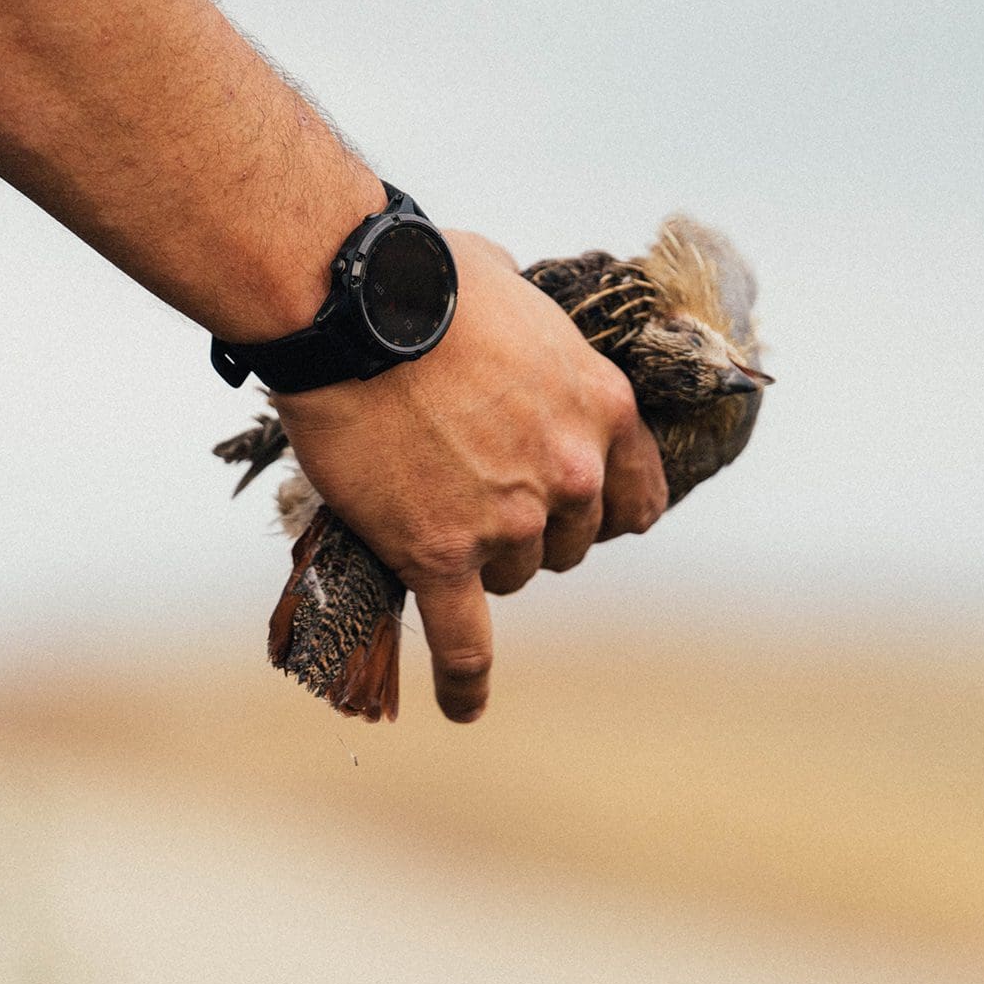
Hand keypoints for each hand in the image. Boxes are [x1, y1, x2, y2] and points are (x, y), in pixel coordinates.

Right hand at [271, 230, 666, 722]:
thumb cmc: (421, 275)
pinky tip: (462, 708)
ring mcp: (509, 519)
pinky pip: (463, 639)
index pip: (635, 497)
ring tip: (426, 515)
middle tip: (473, 495)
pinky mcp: (440, 553)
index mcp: (602, 405)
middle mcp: (571, 472)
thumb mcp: (511, 290)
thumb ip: (532, 338)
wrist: (348, 306)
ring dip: (481, 562)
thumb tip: (511, 331)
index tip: (572, 510)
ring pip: (514, 577)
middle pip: (569, 541)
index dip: (600, 507)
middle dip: (531, 528)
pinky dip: (464, 679)